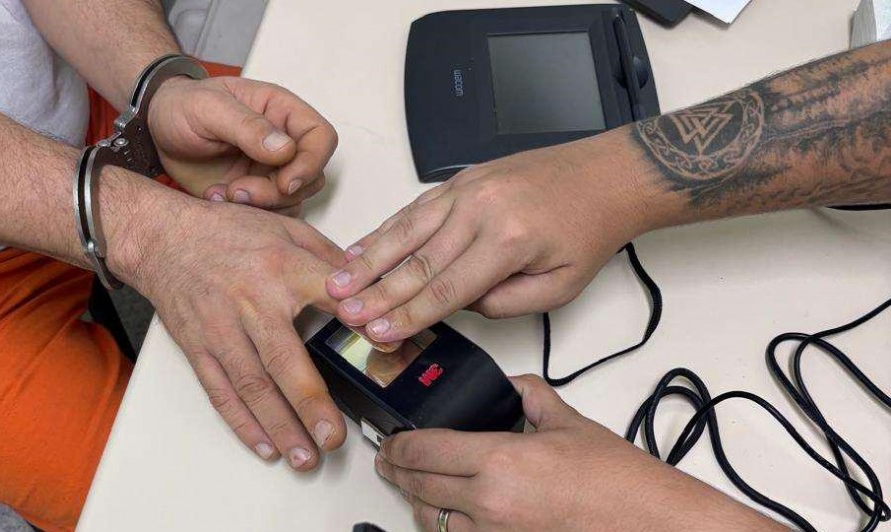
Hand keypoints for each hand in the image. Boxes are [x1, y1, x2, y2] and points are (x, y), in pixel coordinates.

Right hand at [121, 192, 347, 469]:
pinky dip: (242, 422)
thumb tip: (369, 286)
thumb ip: (329, 259)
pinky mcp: (198, 348)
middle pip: (284, 360)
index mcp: (281, 267)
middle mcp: (250, 302)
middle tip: (333, 438)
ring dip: (279, 426)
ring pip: (251, 386)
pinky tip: (264, 445)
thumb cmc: (226, 231)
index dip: (359, 322)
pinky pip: (220, 391)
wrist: (162, 236)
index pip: (330, 297)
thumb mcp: (287, 229)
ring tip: (304, 457)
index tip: (388, 349)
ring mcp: (220, 329)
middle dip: (310, 405)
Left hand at [148, 76, 337, 214]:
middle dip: (278, 192)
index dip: (311, 163)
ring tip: (223, 193)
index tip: (284, 182)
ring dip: (262, 205)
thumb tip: (285, 149)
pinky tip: (217, 198)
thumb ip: (247, 126)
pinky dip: (248, 215)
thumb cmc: (181, 107)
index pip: (322, 138)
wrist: (155, 131)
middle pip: (311, 176)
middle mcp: (283, 142)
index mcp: (281, 112)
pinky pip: (272, 213)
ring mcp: (271, 170)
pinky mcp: (256, 191)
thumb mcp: (208, 108)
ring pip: (294, 199)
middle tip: (239, 190)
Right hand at [326, 138, 646, 342]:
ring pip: (405, 229)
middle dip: (374, 290)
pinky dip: (386, 227)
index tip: (377, 331)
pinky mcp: (461, 180)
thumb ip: (503, 304)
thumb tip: (457, 305)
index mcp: (506, 241)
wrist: (604, 177)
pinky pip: (415, 207)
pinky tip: (363, 245)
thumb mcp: (558, 287)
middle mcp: (480, 210)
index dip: (405, 314)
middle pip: (415, 260)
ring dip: (368, 258)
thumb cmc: (586, 228)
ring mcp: (466, 189)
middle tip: (341, 311)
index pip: (444, 289)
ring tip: (337, 281)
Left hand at [374, 375, 783, 531]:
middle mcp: (490, 503)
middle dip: (397, 469)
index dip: (397, 443)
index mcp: (501, 461)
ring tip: (412, 483)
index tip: (390, 438)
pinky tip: (445, 514)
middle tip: (389, 458)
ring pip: (430, 520)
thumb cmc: (618, 482)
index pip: (424, 450)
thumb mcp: (569, 422)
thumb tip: (509, 386)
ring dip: (416, 500)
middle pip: (418, 485)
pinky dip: (444, 526)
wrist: (649, 523)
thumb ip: (529, 396)